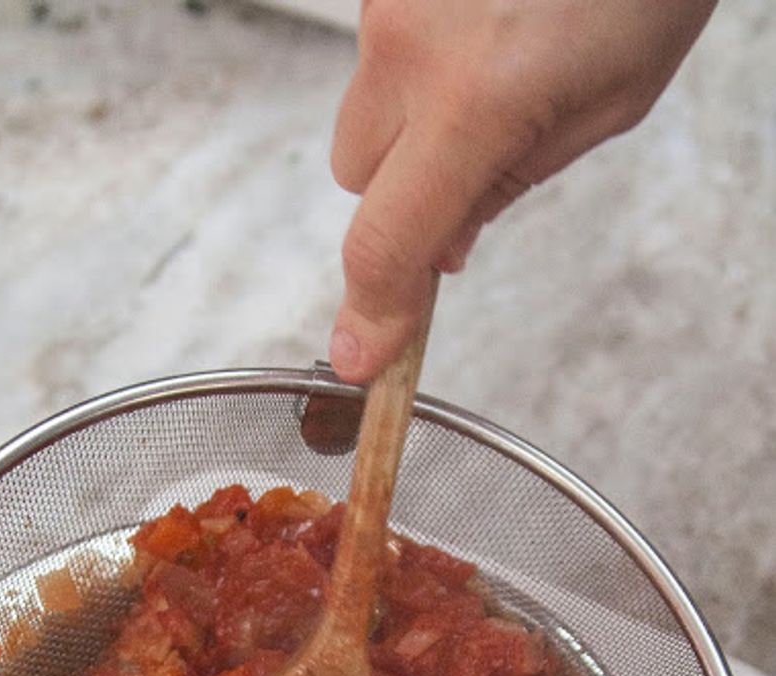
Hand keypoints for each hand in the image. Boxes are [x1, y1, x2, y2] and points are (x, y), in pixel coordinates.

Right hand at [329, 0, 716, 381]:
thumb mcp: (603, 108)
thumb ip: (507, 186)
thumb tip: (443, 251)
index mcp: (475, 102)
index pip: (387, 242)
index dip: (371, 312)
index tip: (360, 357)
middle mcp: (409, 50)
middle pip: (356, 179)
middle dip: (398, 194)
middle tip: (469, 172)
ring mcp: (388, 3)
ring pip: (363, 113)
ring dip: (406, 127)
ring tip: (490, 76)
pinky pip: (380, 55)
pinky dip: (418, 68)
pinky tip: (480, 36)